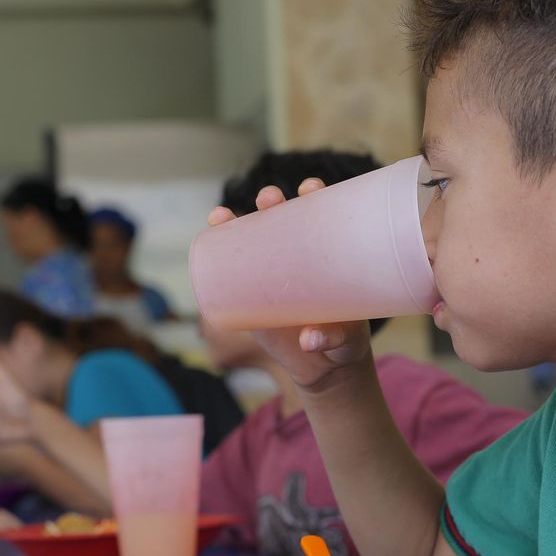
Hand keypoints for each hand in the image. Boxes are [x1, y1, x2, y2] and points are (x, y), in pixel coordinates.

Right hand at [207, 178, 373, 389]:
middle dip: (272, 201)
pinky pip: (231, 269)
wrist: (324, 367)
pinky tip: (209, 232)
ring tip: (222, 215)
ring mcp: (272, 274)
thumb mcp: (346, 341)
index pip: (321, 215)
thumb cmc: (344, 344)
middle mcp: (298, 255)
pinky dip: (218, 248)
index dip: (314, 195)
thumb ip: (333, 339)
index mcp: (328, 254)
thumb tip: (309, 339)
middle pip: (282, 218)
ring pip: (250, 238)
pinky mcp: (252, 295)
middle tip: (269, 200)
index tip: (310, 188)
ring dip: (234, 220)